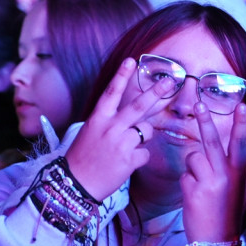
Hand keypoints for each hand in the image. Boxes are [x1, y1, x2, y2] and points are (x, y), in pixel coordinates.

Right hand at [64, 58, 174, 200]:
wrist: (75, 184)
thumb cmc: (82, 158)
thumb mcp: (89, 132)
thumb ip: (108, 122)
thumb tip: (131, 117)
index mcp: (98, 119)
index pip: (111, 92)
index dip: (121, 76)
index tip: (131, 61)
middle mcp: (110, 128)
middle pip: (138, 106)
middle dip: (156, 92)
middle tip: (170, 81)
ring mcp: (120, 144)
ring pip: (147, 131)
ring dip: (143, 137)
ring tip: (127, 147)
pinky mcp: (129, 160)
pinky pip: (145, 153)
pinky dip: (139, 158)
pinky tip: (125, 163)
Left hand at [181, 102, 245, 241]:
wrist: (217, 241)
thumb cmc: (225, 211)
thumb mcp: (235, 188)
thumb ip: (228, 168)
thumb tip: (212, 148)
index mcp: (239, 173)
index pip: (241, 143)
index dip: (241, 124)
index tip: (242, 105)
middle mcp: (226, 174)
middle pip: (212, 141)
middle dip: (205, 120)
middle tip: (198, 103)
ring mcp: (210, 182)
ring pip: (192, 157)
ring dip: (192, 168)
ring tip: (200, 186)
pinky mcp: (193, 190)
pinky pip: (184, 175)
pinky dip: (186, 183)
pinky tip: (194, 197)